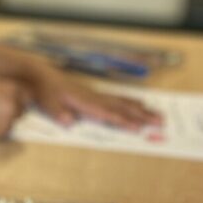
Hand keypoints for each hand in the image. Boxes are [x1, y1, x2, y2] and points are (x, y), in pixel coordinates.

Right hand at [0, 80, 31, 139]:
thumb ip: (4, 91)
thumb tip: (17, 98)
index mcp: (9, 88)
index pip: (26, 95)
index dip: (18, 99)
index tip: (8, 101)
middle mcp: (12, 102)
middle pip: (23, 109)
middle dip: (14, 111)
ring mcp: (8, 117)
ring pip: (14, 121)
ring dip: (5, 120)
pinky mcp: (2, 131)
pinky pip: (5, 130)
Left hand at [29, 70, 161, 130]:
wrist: (40, 75)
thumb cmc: (43, 90)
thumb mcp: (45, 103)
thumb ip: (57, 112)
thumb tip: (68, 121)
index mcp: (83, 101)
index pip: (107, 113)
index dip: (122, 121)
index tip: (139, 128)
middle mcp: (94, 97)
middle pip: (122, 107)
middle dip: (142, 116)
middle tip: (161, 122)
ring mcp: (96, 94)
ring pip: (123, 102)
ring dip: (141, 109)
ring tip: (158, 115)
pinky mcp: (94, 93)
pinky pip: (118, 98)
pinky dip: (131, 100)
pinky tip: (140, 102)